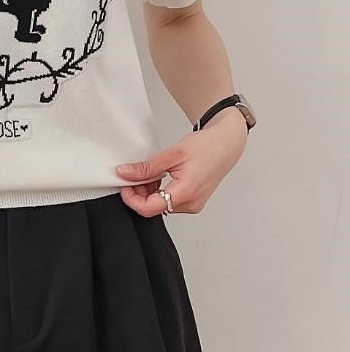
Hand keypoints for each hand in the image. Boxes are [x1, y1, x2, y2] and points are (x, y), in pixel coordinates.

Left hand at [115, 108, 248, 216]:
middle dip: (139, 193)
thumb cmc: (207, 146)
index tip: (124, 185)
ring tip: (151, 172)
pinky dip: (159, 192)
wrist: (227, 143)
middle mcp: (190, 204)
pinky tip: (160, 177)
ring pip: (160, 206)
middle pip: (153, 208)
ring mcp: (193, 205)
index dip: (131, 198)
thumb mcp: (172, 154)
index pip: (149, 208)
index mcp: (186, 192)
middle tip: (135, 174)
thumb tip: (125, 173)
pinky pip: (169, 203)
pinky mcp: (193, 202)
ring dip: (149, 192)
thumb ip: (147, 167)